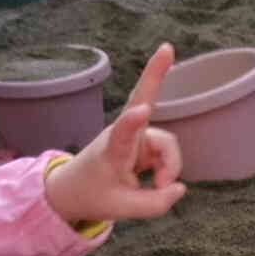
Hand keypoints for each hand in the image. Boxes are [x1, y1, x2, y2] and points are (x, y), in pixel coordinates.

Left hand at [43, 43, 185, 227]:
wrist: (74, 188)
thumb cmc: (93, 193)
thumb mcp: (121, 209)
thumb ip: (154, 204)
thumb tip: (179, 188)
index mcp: (111, 151)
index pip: (123, 133)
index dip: (134, 123)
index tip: (142, 111)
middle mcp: (125, 135)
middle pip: (153, 121)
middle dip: (157, 80)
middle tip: (166, 46)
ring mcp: (135, 134)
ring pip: (168, 146)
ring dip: (169, 168)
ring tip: (157, 186)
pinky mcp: (144, 140)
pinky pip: (167, 153)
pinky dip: (166, 170)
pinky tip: (155, 180)